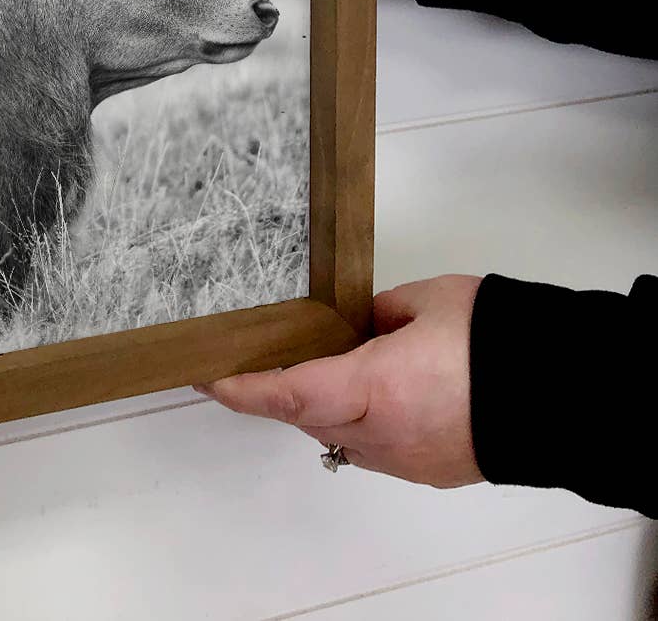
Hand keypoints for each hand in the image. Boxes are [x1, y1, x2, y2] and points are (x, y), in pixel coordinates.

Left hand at [195, 276, 483, 487]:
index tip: (205, 375)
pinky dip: (351, 422)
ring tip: (303, 366)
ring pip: (336, 435)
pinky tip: (356, 391)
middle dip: (275, 389)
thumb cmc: (495, 338)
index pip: (289, 391)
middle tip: (250, 357)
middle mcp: (384, 434)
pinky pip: (370, 448)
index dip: (241, 386)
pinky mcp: (429, 470)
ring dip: (314, 406)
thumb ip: (375, 313)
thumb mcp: (425, 301)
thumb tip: (354, 323)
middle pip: (306, 415)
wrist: (567, 394)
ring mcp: (407, 459)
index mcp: (376, 387)